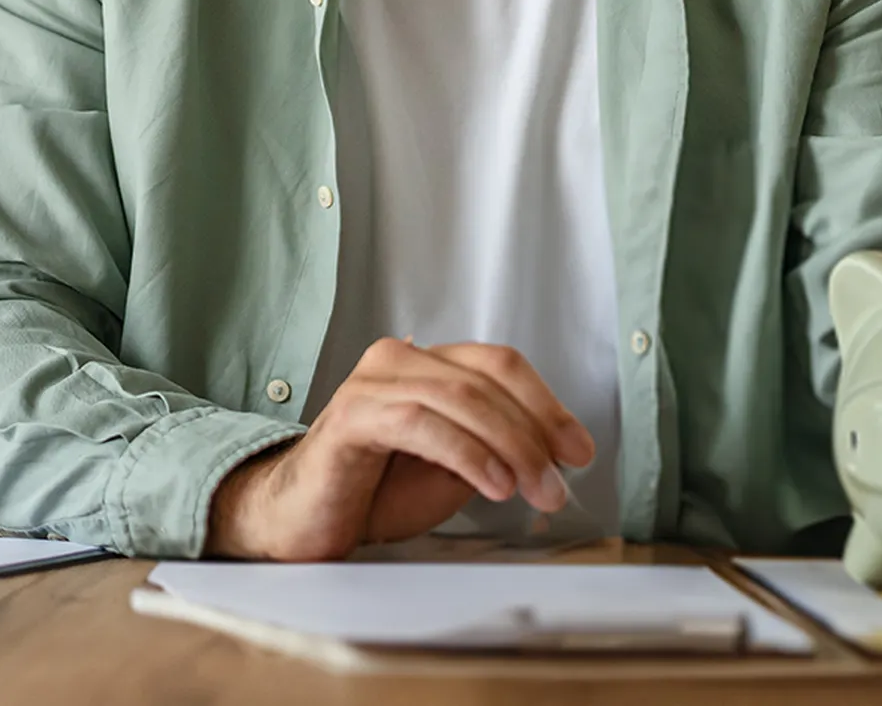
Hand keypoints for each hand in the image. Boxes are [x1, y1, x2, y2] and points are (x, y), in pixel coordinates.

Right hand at [204, 339, 596, 559]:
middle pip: (486, 379)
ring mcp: (371, 384)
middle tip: (559, 482)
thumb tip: (554, 452)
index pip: (500, 365)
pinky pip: (421, 423)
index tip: (578, 451)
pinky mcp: (351, 418)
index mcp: (426, 365)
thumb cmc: (374, 491)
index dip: (547, 405)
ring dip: (510, 446)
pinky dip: (467, 453)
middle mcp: (398, 361)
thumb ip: (493, 447)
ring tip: (534, 489)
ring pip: (460, 397)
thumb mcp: (452, 467)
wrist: (303, 520)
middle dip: (535, 433)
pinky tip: (493, 485)